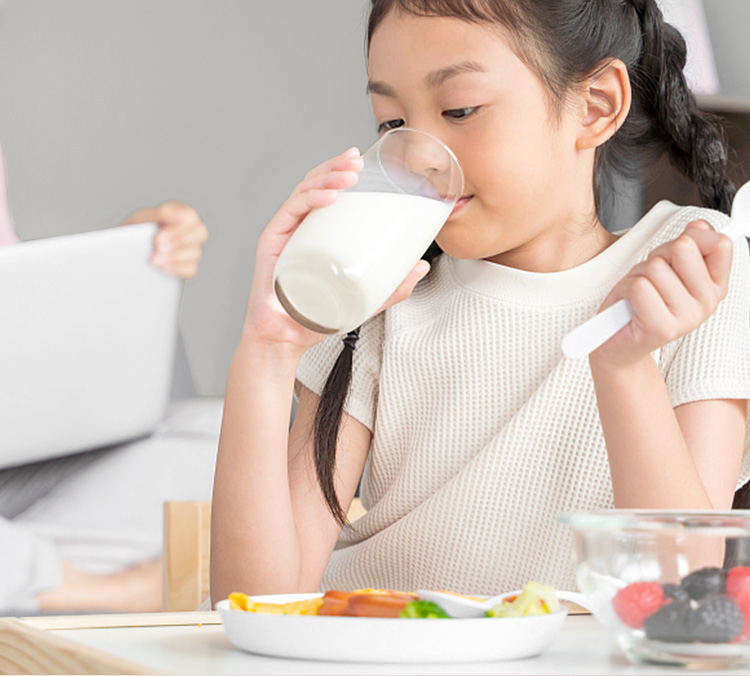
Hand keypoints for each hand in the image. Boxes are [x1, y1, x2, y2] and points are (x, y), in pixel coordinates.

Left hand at [120, 201, 208, 279]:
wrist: (127, 252)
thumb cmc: (136, 232)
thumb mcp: (140, 218)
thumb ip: (156, 214)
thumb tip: (168, 214)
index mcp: (180, 214)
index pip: (190, 215)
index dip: (177, 225)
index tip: (159, 234)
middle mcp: (191, 230)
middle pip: (199, 232)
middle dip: (177, 240)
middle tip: (158, 245)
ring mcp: (192, 249)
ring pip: (195, 252)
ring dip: (174, 256)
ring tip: (155, 259)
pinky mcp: (189, 266)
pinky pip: (190, 268)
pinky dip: (176, 268)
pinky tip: (162, 267)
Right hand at [244, 147, 429, 353]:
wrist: (286, 338)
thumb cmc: (316, 316)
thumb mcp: (365, 299)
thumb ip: (392, 286)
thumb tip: (421, 266)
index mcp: (318, 233)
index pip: (327, 191)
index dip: (341, 170)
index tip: (361, 159)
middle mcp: (300, 228)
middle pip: (315, 184)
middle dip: (336, 166)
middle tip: (357, 159)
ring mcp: (285, 234)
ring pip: (303, 192)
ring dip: (327, 177)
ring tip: (349, 175)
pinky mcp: (272, 243)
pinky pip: (289, 214)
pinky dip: (309, 200)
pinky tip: (329, 197)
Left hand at [591, 220, 732, 367]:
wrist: (618, 344)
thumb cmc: (639, 304)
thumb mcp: (665, 268)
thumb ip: (686, 248)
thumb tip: (699, 227)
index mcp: (714, 287)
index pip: (721, 244)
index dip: (695, 237)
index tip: (679, 249)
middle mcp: (706, 303)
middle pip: (683, 248)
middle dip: (659, 256)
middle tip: (651, 276)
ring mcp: (687, 317)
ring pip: (656, 267)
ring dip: (638, 275)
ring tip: (639, 294)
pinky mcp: (661, 327)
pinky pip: (640, 285)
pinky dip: (627, 288)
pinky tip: (631, 304)